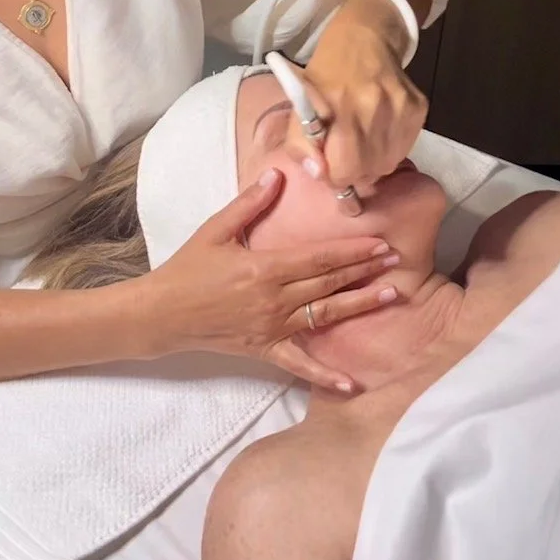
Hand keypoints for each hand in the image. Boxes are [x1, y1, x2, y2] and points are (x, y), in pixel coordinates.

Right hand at [146, 169, 398, 390]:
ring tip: (390, 295)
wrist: (162, 314)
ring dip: (359, 305)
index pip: (318, 258)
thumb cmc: (187, 268)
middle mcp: (274, 299)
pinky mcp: (264, 349)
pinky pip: (299, 364)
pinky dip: (325, 375)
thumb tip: (277, 176)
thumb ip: (248, 204)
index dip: (352, 250)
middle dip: (365, 270)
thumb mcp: (215, 230)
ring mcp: (272, 327)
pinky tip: (351, 383)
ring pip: (324, 316)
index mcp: (264, 268)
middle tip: (397, 261)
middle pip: (328, 283)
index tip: (380, 243)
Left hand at [286, 0, 427, 191]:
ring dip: (372, 163)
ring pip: (387, 164)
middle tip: (345, 157)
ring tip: (361, 142)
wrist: (365, 38)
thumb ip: (301, 144)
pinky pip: (404, 149)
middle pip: (368, 171)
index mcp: (336, 105)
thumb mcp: (300, 104)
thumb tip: (319, 174)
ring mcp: (399, 107)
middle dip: (353, 172)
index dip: (333, 176)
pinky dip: (389, 149)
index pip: (343, 168)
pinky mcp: (418, 107)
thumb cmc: (327, 74)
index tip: (329, 167)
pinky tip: (378, 129)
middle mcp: (371, 105)